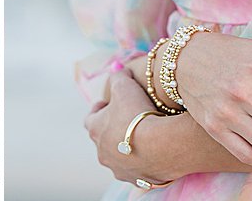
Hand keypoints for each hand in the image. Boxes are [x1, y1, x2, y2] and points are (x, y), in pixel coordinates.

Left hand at [84, 69, 171, 183]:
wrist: (161, 145)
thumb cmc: (137, 113)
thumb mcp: (124, 85)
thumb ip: (118, 76)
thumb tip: (118, 70)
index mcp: (95, 131)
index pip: (90, 119)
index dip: (99, 109)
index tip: (108, 104)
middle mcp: (103, 154)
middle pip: (104, 140)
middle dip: (114, 130)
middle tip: (128, 120)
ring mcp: (120, 170)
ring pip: (120, 158)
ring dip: (128, 148)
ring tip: (143, 137)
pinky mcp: (139, 180)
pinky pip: (139, 170)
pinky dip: (144, 162)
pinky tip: (155, 152)